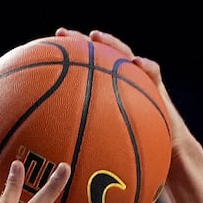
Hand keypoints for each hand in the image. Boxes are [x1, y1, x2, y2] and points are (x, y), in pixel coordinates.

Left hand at [56, 28, 194, 155]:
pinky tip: (138, 63)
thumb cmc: (129, 156)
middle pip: (96, 58)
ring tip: (95, 36)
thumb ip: (79, 150)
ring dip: (111, 44)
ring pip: (123, 56)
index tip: (39, 56)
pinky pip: (153, 73)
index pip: (78, 75)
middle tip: (61, 34)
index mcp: (101, 99)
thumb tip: (48, 168)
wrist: (164, 154)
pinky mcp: (158, 88)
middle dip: (78, 44)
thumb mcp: (99, 156)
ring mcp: (137, 83)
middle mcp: (117, 85)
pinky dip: (146, 66)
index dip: (60, 65)